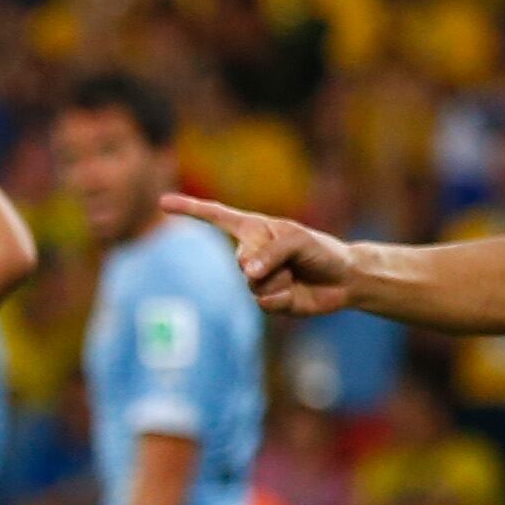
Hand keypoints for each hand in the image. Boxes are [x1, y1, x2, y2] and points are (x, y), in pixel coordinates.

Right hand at [168, 194, 359, 317]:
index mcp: (254, 229)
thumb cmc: (321, 251)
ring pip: (252, 284)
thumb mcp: (298, 241)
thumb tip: (247, 273)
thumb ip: (270, 252)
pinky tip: (294, 293)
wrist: (343, 280)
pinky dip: (282, 298)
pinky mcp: (264, 300)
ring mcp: (255, 278)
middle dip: (267, 262)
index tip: (162, 203)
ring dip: (279, 281)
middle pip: (241, 260)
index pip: (215, 216)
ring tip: (295, 276)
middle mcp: (250, 252)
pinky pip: (262, 302)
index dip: (189, 209)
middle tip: (292, 261)